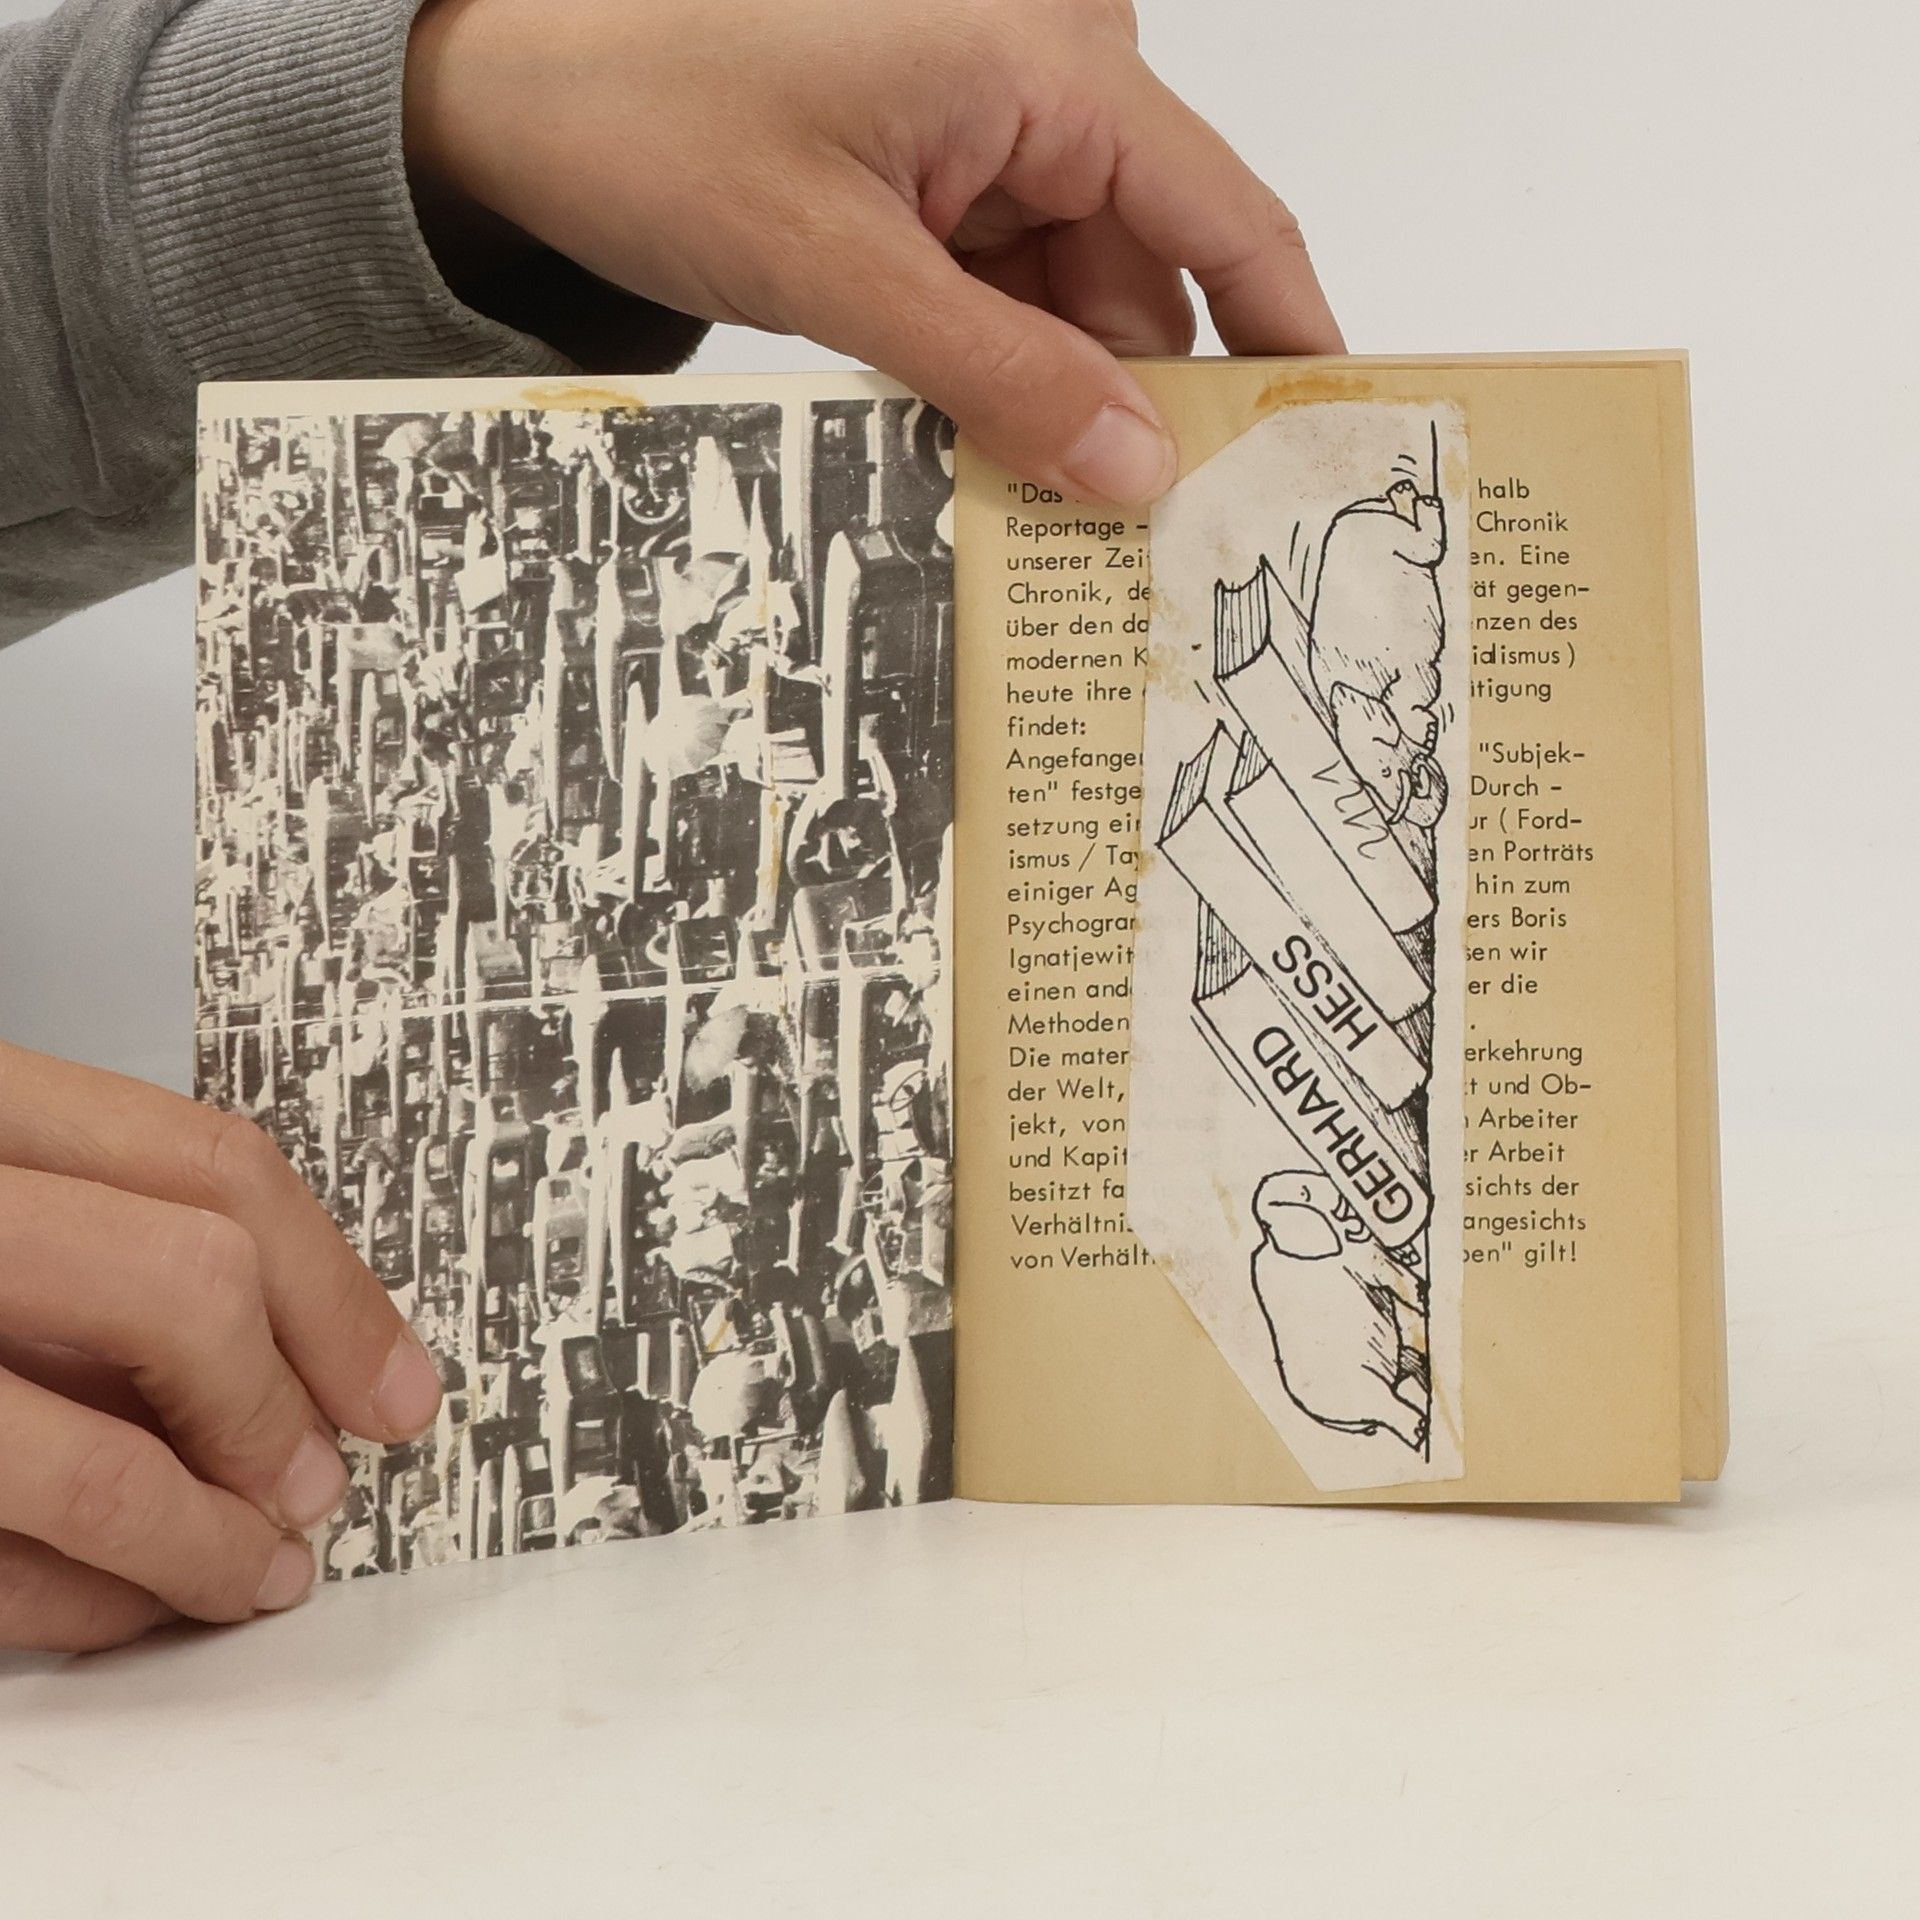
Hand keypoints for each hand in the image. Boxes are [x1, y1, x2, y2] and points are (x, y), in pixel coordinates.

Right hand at [0, 1042, 442, 1652]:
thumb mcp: (1, 1185)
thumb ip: (114, 1233)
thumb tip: (298, 1358)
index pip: (212, 1168)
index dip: (338, 1291)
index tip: (400, 1386)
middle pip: (190, 1286)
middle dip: (279, 1407)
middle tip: (321, 1481)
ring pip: (101, 1466)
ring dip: (206, 1543)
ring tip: (258, 1570)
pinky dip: (88, 1601)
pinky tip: (136, 1602)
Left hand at [404, 0, 1341, 506]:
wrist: (512, 89)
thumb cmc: (649, 116)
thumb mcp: (837, 269)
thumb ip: (998, 377)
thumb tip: (1135, 473)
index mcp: (1051, 61)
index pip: (1229, 217)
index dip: (1286, 342)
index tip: (1321, 457)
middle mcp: (1044, 82)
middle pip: (1150, 279)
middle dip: (1135, 407)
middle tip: (1134, 543)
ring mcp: (989, 132)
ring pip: (1076, 302)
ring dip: (1050, 399)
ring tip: (1019, 494)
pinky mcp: (939, 177)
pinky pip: (1010, 293)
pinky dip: (996, 368)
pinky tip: (966, 434)